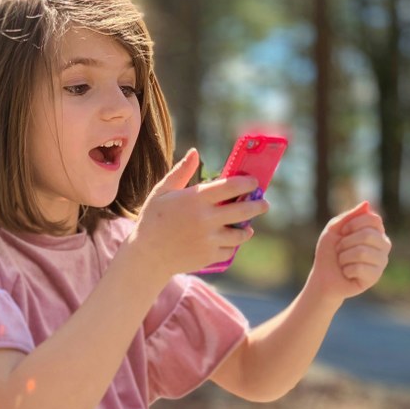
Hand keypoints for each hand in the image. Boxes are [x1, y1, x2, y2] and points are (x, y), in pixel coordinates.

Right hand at [128, 148, 268, 277]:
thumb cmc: (152, 220)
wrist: (146, 255)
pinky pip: (229, 250)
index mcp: (196, 199)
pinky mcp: (209, 256)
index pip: (232, 186)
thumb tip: (194, 152)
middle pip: (244, 210)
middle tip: (263, 204)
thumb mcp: (162, 191)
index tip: (253, 182)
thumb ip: (181, 172)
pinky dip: (231, 246)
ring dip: (247, 229)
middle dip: (258, 205)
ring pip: (240, 233)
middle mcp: (206, 219)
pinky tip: (230, 241)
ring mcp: (209, 239)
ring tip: (248, 226)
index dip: (247, 183)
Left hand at [309, 201, 390, 301]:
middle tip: (340, 250)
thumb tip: (367, 204)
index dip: (354, 224)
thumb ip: (348, 216)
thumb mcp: (333, 230)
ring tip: (343, 262)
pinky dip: (346, 270)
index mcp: (375, 231)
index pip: (374, 219)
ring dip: (344, 257)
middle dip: (346, 243)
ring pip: (362, 252)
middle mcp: (383, 245)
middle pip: (368, 235)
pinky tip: (347, 273)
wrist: (323, 278)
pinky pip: (359, 268)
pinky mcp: (375, 277)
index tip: (342, 232)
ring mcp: (381, 261)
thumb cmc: (329, 253)